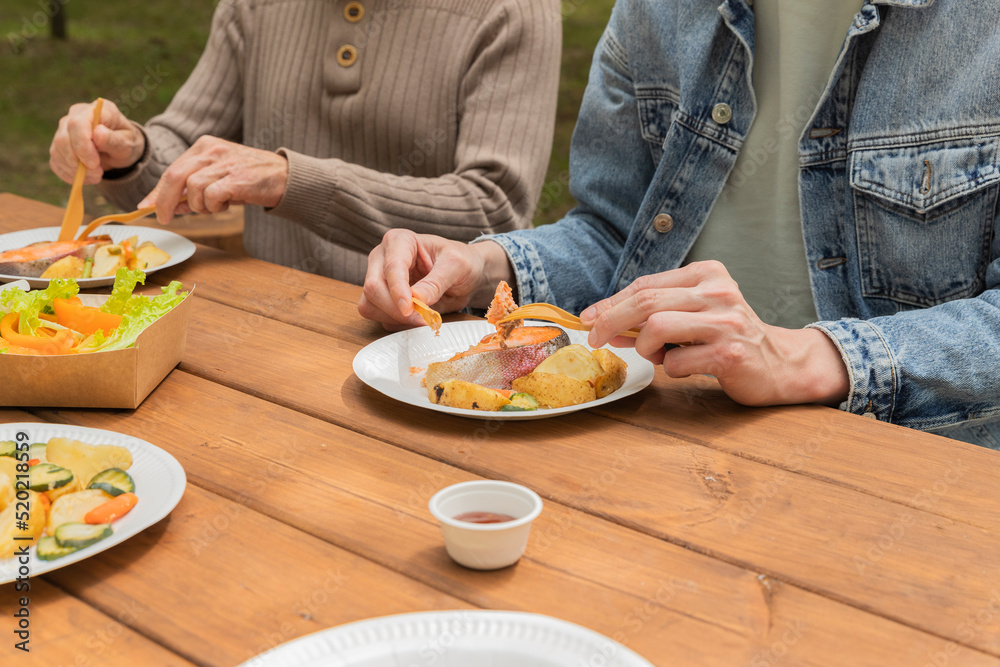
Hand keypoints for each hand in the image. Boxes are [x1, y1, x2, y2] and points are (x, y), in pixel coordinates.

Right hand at [49, 100, 144, 184]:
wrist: (120, 149)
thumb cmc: (125, 142)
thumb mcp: (127, 143)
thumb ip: (114, 139)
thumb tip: (97, 134)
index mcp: (95, 110)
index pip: (77, 123)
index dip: (82, 145)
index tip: (94, 163)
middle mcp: (74, 116)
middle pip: (62, 138)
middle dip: (78, 161)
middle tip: (98, 173)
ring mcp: (63, 130)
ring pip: (57, 151)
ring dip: (74, 170)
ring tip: (96, 175)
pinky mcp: (59, 146)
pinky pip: (56, 162)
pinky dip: (68, 174)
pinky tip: (85, 177)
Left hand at [137, 136, 288, 223]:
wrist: (286, 177)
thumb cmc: (252, 178)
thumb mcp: (219, 178)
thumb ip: (195, 189)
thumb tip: (170, 205)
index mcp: (204, 146)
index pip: (172, 169)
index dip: (158, 191)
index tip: (147, 206)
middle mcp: (211, 150)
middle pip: (174, 176)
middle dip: (165, 201)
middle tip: (165, 217)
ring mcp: (224, 163)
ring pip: (193, 189)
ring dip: (200, 205)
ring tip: (216, 206)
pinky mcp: (236, 178)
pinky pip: (211, 196)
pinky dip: (214, 206)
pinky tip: (226, 205)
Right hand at [359, 229, 511, 330]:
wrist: (466, 275)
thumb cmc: (461, 262)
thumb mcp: (456, 266)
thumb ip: (436, 282)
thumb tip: (416, 299)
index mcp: (400, 241)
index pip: (391, 268)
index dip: (399, 291)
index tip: (411, 308)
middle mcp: (383, 258)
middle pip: (373, 288)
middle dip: (396, 309)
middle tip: (421, 318)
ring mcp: (379, 279)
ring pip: (369, 305)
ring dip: (395, 318)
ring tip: (422, 318)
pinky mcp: (381, 299)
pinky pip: (378, 317)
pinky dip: (397, 324)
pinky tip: (416, 319)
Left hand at [579, 260, 849, 406]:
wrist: (781, 364)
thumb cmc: (727, 337)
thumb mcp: (694, 312)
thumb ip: (655, 311)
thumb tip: (602, 320)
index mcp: (707, 274)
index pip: (646, 285)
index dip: (611, 303)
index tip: (589, 318)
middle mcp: (718, 292)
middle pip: (646, 302)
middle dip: (611, 322)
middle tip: (596, 340)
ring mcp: (726, 322)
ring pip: (657, 327)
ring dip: (646, 348)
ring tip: (659, 356)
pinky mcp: (730, 353)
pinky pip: (677, 362)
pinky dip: (671, 369)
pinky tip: (686, 367)